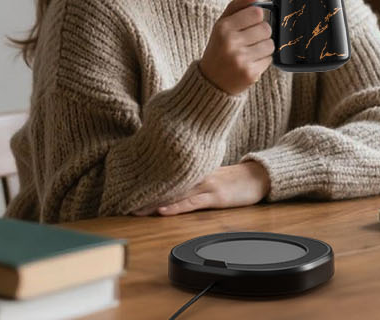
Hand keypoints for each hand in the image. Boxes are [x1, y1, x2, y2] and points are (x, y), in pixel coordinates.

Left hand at [133, 162, 272, 215]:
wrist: (258, 176)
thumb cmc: (232, 178)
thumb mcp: (208, 172)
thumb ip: (189, 176)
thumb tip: (168, 180)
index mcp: (192, 169)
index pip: (163, 174)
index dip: (144, 181)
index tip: (124, 187)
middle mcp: (196, 175)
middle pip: (164, 184)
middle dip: (142, 193)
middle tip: (120, 200)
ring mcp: (206, 185)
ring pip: (175, 193)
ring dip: (154, 202)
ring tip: (134, 209)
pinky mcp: (216, 197)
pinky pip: (193, 202)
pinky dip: (176, 207)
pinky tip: (162, 211)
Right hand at [198, 0, 273, 95]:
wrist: (211, 82)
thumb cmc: (219, 48)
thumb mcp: (221, 25)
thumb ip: (237, 6)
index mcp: (223, 28)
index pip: (256, 12)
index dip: (256, 18)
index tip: (249, 24)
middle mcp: (231, 43)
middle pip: (266, 28)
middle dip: (261, 33)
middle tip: (250, 40)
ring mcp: (241, 59)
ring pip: (270, 44)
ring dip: (264, 47)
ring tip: (250, 52)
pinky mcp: (250, 74)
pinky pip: (269, 60)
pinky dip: (263, 60)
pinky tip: (250, 63)